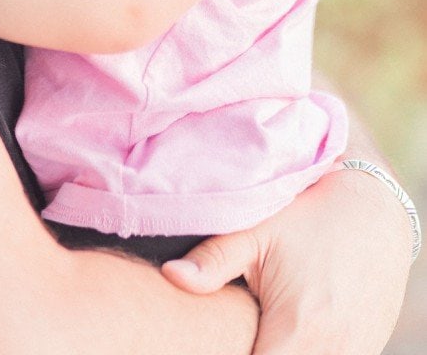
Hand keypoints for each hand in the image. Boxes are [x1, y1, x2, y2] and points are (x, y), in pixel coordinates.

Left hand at [161, 168, 411, 354]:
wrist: (376, 207)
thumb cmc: (309, 214)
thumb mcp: (258, 230)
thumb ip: (214, 259)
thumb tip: (170, 275)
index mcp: (299, 330)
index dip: (233, 354)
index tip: (218, 338)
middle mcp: (333, 352)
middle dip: (256, 351)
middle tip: (238, 330)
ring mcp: (356, 354)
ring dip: (282, 352)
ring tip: (261, 325)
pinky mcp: (367, 349)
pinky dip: (306, 350)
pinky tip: (286, 328)